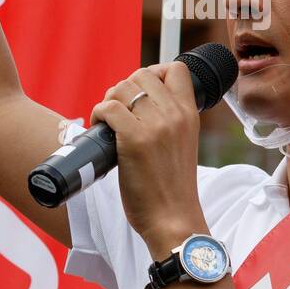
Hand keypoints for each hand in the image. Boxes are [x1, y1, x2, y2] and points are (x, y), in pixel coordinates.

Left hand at [90, 63, 206, 256]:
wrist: (173, 220)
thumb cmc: (173, 188)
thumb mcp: (183, 145)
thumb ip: (170, 122)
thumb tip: (140, 106)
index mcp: (190, 115)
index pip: (177, 69)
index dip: (155, 72)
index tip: (143, 91)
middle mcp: (175, 115)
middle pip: (142, 75)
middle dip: (125, 88)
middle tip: (119, 109)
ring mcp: (155, 127)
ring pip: (123, 88)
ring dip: (109, 100)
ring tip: (108, 119)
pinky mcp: (134, 140)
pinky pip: (109, 108)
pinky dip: (99, 113)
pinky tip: (100, 127)